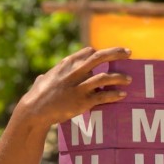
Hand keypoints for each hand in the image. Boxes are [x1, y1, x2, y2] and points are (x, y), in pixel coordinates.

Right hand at [11, 47, 131, 127]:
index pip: (88, 52)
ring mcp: (79, 87)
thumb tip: (42, 77)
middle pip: (100, 57)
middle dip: (116, 53)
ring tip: (129, 79)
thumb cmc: (36, 96)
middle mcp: (74, 72)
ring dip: (120, 77)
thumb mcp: (43, 80)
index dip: (100, 53)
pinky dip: (115, 95)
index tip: (108, 55)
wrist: (34, 111)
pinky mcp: (82, 102)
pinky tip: (122, 95)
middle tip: (129, 53)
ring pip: (105, 77)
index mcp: (66, 64)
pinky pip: (103, 96)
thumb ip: (48, 76)